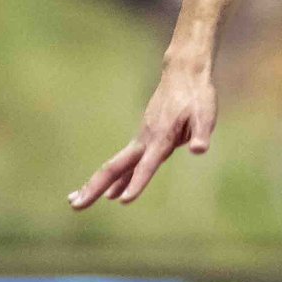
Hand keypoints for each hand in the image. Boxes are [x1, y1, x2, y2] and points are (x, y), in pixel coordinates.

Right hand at [68, 59, 217, 209]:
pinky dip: (113, 179)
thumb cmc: (198, 96)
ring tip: (75, 203)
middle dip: (95, 188)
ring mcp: (141, 140)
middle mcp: (145, 140)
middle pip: (115, 167)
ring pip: (114, 166)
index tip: (124, 202)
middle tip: (75, 206)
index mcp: (161, 138)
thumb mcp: (206, 115)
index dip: (137, 183)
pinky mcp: (143, 140)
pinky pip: (124, 163)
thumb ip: (201, 134)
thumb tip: (199, 150)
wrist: (183, 74)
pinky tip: (109, 194)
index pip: (147, 165)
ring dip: (95, 185)